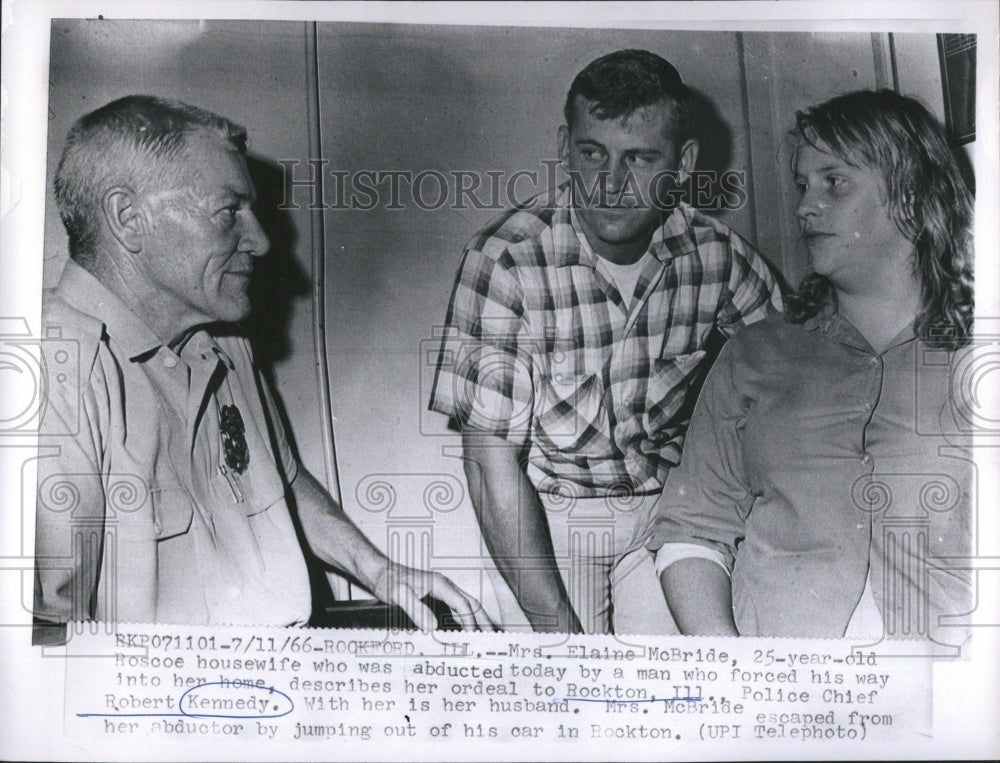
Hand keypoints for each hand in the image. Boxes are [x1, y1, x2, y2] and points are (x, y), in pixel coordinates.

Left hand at [369, 561, 494, 631]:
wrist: (380, 573)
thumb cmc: (388, 581)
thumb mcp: (399, 595)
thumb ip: (415, 610)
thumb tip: (432, 628)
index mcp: (440, 584)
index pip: (463, 605)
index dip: (471, 622)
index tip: (474, 639)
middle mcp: (444, 587)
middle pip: (471, 604)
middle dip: (484, 620)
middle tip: (494, 638)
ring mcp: (441, 591)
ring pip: (465, 606)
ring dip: (476, 621)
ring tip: (484, 638)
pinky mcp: (435, 597)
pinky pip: (455, 609)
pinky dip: (463, 621)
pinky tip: (463, 633)